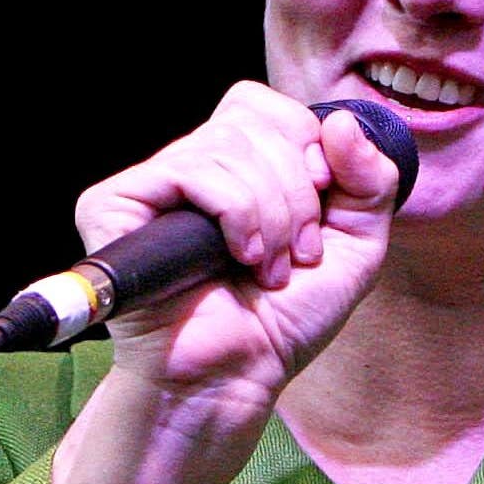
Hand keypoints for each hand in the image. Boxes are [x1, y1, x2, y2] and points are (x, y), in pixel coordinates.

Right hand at [72, 83, 400, 422]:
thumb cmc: (284, 320)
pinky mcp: (113, 204)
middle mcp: (189, 167)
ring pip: (228, 146)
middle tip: (296, 255)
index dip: (305, 146)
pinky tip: (237, 257)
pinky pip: (192, 170)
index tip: (321, 206)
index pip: (267, 106)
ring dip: (270, 214)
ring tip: (267, 270)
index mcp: (236, 166)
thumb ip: (369, 179)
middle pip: (254, 121)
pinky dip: (235, 212)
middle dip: (296, 191)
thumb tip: (342, 121)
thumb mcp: (356, 245)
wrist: (235, 377)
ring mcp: (149, 184)